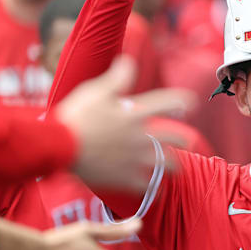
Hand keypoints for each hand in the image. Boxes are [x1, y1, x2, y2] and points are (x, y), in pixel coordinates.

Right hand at [55, 56, 194, 191]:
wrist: (59, 147)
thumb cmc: (75, 117)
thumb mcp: (96, 91)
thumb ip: (117, 78)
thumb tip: (128, 60)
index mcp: (136, 113)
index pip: (169, 102)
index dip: (183, 101)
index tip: (192, 103)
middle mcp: (142, 136)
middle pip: (177, 138)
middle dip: (186, 140)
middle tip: (188, 141)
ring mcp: (136, 159)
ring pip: (168, 165)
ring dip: (175, 165)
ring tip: (177, 168)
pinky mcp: (126, 178)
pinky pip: (148, 186)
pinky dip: (153, 188)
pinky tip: (156, 188)